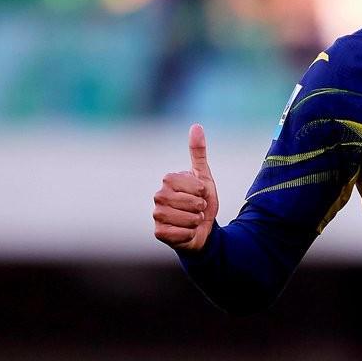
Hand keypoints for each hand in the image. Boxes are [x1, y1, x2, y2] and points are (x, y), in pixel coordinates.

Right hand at [153, 123, 219, 251]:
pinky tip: (187, 231)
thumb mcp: (204, 176)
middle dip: (201, 207)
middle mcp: (159, 196)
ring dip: (196, 221)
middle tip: (198, 208)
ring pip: (186, 218)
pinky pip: (180, 234)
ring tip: (193, 220)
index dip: (202, 191)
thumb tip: (196, 126)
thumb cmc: (202, 201)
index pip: (193, 185)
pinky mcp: (158, 232)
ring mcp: (157, 214)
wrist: (203, 228)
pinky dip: (189, 233)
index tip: (200, 193)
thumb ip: (199, 152)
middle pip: (190, 202)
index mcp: (168, 180)